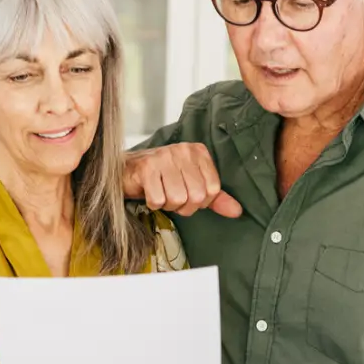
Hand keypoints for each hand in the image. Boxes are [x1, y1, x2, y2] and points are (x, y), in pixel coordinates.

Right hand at [125, 144, 241, 217]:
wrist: (126, 171)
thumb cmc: (161, 178)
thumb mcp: (192, 185)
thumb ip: (215, 198)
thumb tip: (237, 212)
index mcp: (198, 152)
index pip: (213, 189)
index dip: (200, 202)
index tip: (186, 194)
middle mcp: (183, 151)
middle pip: (196, 196)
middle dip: (183, 206)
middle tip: (171, 197)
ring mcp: (164, 157)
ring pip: (177, 199)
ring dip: (167, 204)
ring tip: (160, 193)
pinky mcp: (146, 168)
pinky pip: (158, 200)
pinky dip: (153, 203)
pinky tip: (149, 192)